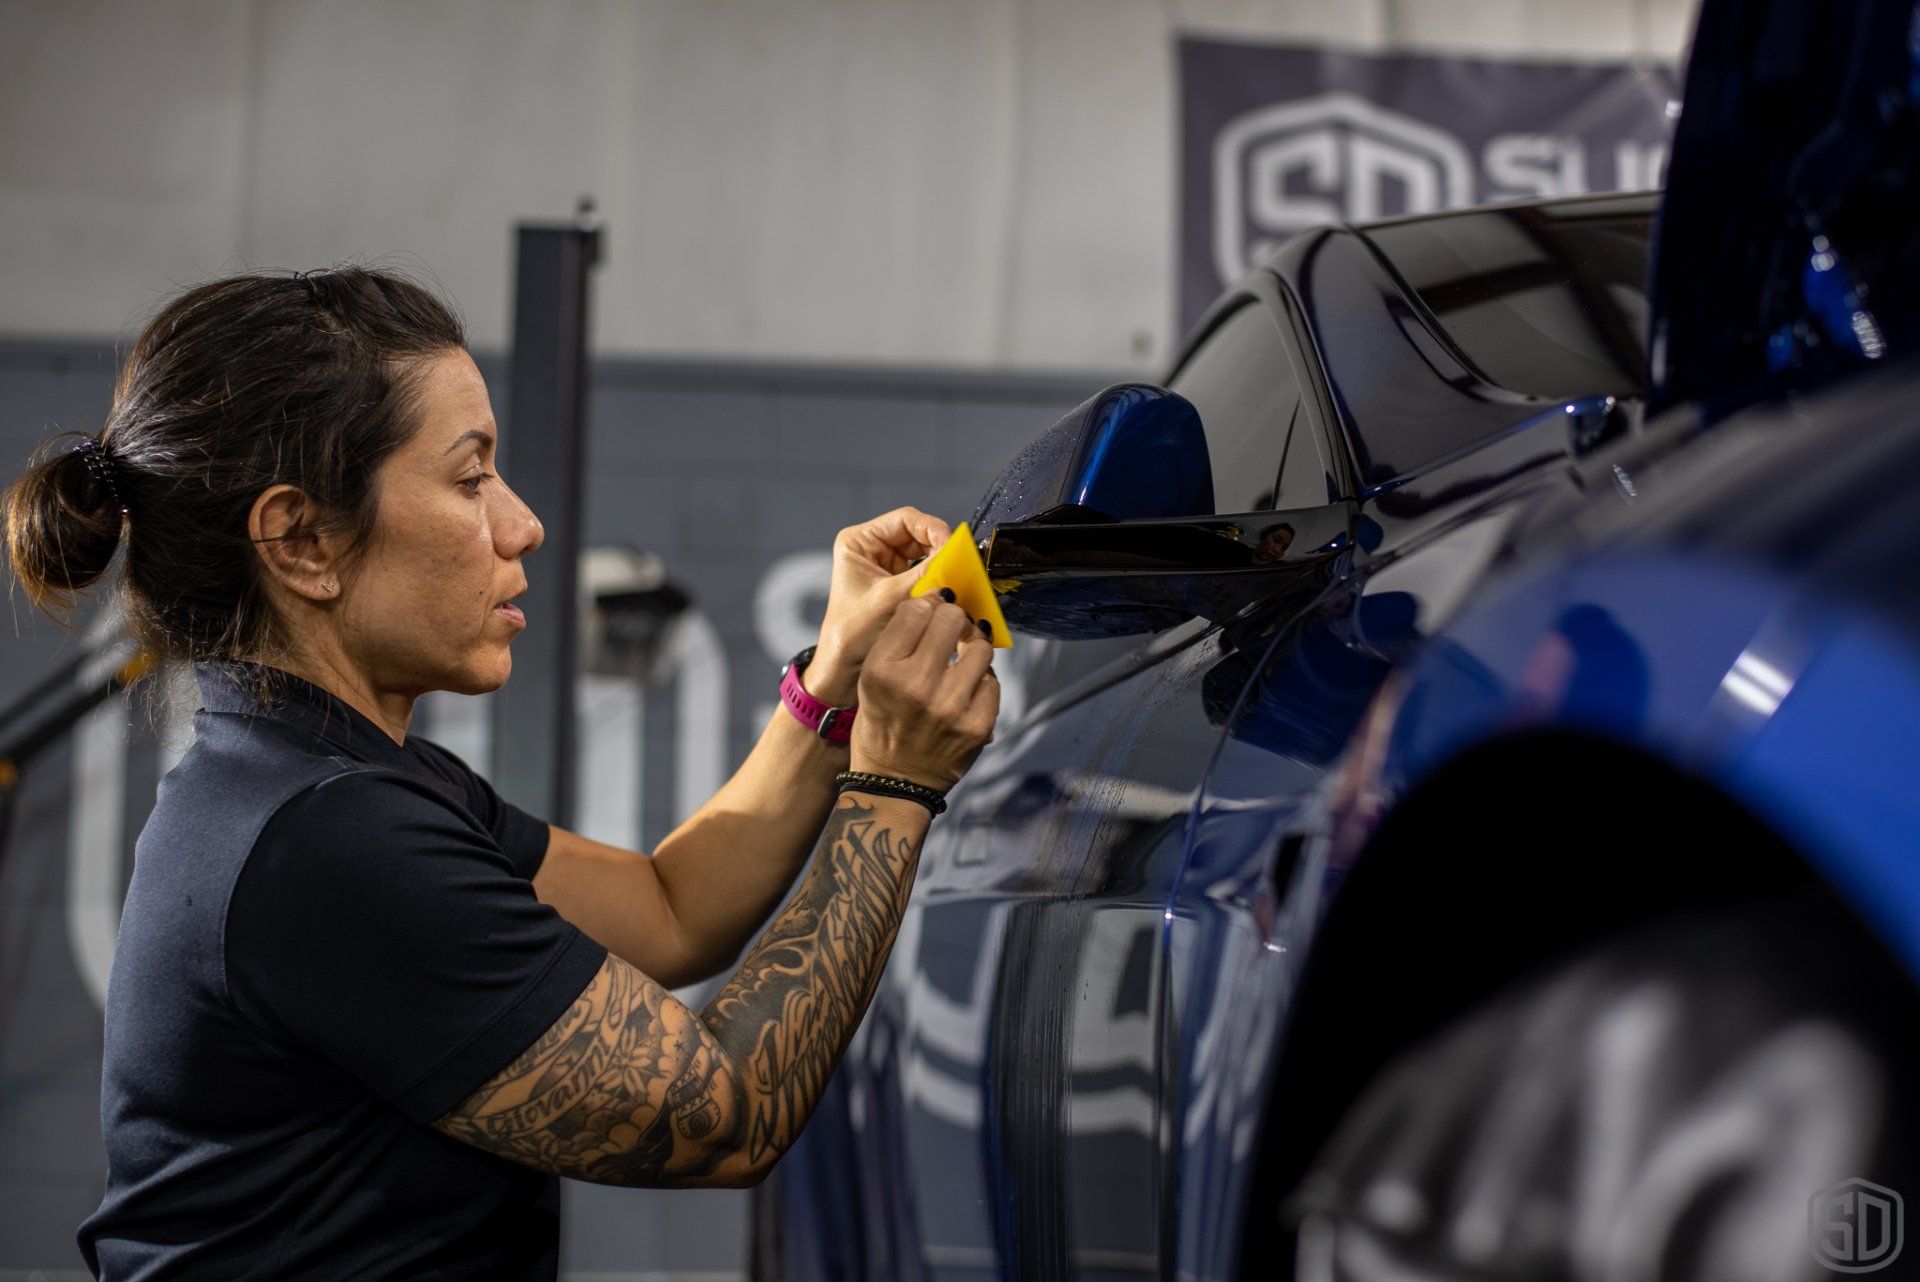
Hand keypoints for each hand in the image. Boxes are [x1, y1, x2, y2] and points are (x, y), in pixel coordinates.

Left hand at [806, 506, 951, 704]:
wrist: (843, 671)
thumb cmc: (851, 637)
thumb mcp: (890, 601)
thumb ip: (924, 576)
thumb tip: (957, 558)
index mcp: (858, 542)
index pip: (905, 519)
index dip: (932, 528)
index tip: (952, 546)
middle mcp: (872, 550)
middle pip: (920, 535)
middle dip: (942, 549)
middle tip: (960, 565)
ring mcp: (887, 568)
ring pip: (927, 555)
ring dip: (943, 566)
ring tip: (956, 580)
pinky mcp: (900, 586)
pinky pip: (927, 574)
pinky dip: (940, 581)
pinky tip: (950, 592)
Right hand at [849, 596, 999, 792]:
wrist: (894, 783)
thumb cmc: (882, 722)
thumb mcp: (871, 678)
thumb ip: (900, 638)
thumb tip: (938, 598)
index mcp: (882, 670)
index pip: (918, 609)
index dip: (929, 604)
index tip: (934, 610)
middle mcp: (916, 685)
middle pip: (953, 618)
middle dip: (955, 619)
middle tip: (953, 629)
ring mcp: (950, 707)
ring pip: (981, 646)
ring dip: (973, 648)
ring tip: (962, 660)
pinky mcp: (977, 725)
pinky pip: (992, 681)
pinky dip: (981, 681)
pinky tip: (967, 690)